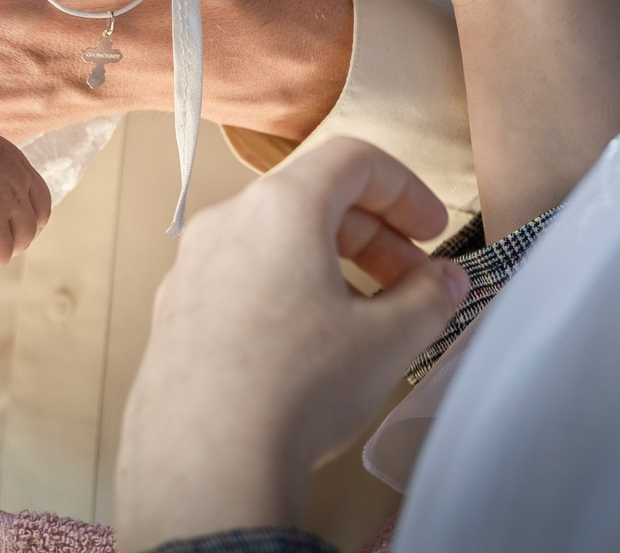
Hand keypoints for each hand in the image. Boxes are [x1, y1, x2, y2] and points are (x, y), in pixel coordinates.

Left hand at [112, 137, 467, 551]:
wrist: (205, 458)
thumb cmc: (297, 385)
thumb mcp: (387, 341)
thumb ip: (428, 298)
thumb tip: (446, 280)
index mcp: (280, 207)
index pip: (353, 160)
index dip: (405, 190)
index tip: (434, 232)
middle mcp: (226, 221)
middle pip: (311, 199)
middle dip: (374, 235)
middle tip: (413, 282)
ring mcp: (191, 267)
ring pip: (273, 243)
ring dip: (331, 267)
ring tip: (368, 321)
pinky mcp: (174, 312)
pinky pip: (240, 280)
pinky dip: (286, 292)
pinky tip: (309, 349)